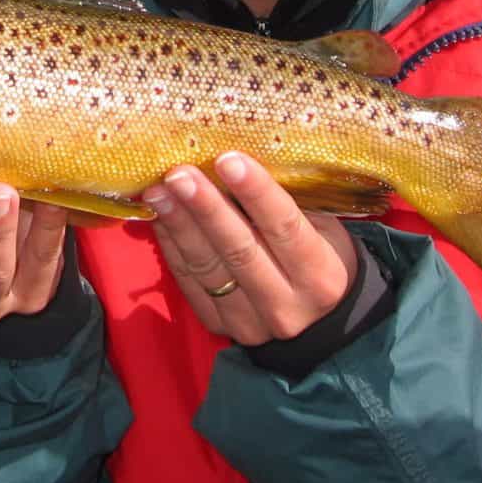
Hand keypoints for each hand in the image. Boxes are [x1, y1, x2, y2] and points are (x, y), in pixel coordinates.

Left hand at [143, 152, 357, 344]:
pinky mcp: (220, 326)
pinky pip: (189, 283)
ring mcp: (250, 322)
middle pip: (240, 251)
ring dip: (179, 225)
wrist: (319, 322)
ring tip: (157, 191)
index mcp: (321, 275)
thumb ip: (290, 201)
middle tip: (179, 174)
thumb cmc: (322, 258)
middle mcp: (286, 305)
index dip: (256, 193)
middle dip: (206, 208)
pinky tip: (159, 216)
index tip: (228, 159)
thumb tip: (243, 156)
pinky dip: (172, 247)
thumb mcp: (323, 229)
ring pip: (208, 268)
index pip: (285, 228)